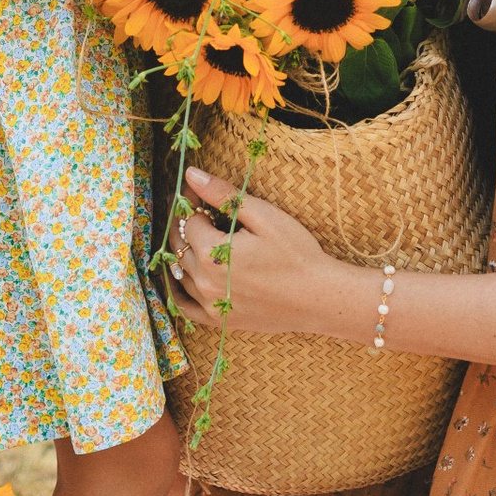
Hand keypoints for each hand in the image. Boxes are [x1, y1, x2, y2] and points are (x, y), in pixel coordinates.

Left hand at [175, 170, 343, 337]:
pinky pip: (184, 307)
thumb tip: (191, 174)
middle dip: (183, 224)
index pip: (187, 220)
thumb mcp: (263, 216)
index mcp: (211, 252)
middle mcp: (204, 281)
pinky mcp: (219, 321)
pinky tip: (181, 277)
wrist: (319, 298)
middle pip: (179, 245)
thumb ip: (223, 194)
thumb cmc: (296, 253)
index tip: (198, 192)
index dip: (191, 202)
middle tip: (195, 210)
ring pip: (179, 273)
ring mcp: (210, 304)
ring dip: (181, 252)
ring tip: (193, 237)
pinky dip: (177, 291)